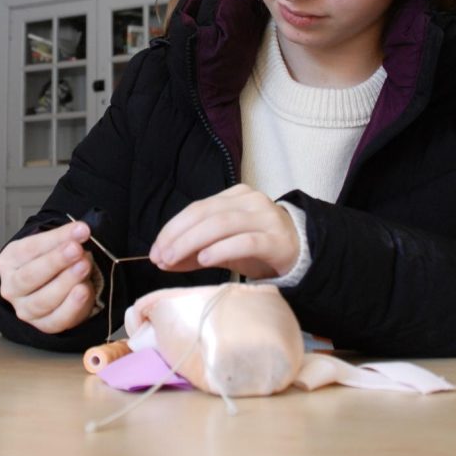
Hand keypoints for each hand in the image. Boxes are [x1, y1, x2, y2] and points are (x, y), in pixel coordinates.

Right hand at [0, 221, 95, 333]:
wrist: (49, 284)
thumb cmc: (49, 260)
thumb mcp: (52, 245)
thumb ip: (64, 239)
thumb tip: (81, 231)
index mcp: (9, 261)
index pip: (30, 248)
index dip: (56, 239)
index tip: (80, 230)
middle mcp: (11, 288)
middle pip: (30, 276)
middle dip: (56, 261)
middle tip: (77, 249)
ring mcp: (24, 310)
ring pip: (42, 300)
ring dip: (66, 282)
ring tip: (84, 267)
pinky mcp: (42, 325)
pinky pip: (56, 320)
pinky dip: (72, 306)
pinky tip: (84, 291)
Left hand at [148, 184, 299, 279]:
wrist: (300, 252)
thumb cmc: (257, 247)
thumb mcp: (223, 246)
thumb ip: (195, 250)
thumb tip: (163, 259)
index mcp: (234, 196)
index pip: (196, 208)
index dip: (172, 228)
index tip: (155, 250)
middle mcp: (250, 201)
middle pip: (205, 214)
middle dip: (178, 236)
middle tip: (160, 257)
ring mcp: (265, 218)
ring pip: (222, 224)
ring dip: (192, 243)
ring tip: (173, 259)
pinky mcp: (276, 240)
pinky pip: (245, 241)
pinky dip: (221, 249)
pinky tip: (204, 259)